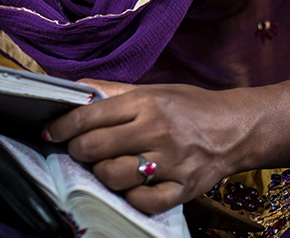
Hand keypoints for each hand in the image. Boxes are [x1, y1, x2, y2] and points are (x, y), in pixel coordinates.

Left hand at [44, 81, 249, 214]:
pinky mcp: (184, 188)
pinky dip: (132, 197)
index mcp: (147, 103)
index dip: (63, 126)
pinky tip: (132, 186)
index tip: (52, 132)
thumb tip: (76, 88)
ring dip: (102, 174)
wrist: (237, 128)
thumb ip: (114, 91)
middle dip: (78, 151)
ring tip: (106, 166)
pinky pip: (144, 201)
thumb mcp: (154, 89)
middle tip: (78, 150)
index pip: (90, 116)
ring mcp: (171, 163)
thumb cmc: (192, 107)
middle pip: (96, 147)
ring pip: (115, 176)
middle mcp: (157, 131)